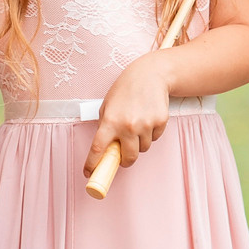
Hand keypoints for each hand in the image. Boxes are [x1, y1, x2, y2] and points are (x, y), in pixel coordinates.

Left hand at [85, 51, 171, 179]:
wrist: (150, 74)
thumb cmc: (126, 89)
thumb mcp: (108, 105)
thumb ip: (106, 125)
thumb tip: (106, 147)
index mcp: (110, 121)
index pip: (98, 149)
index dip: (92, 164)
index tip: (88, 174)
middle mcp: (128, 125)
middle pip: (128, 158)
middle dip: (125, 160)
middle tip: (123, 155)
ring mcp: (145, 125)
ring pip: (143, 149)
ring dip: (139, 144)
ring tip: (137, 126)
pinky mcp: (160, 122)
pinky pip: (154, 138)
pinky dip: (151, 134)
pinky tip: (148, 118)